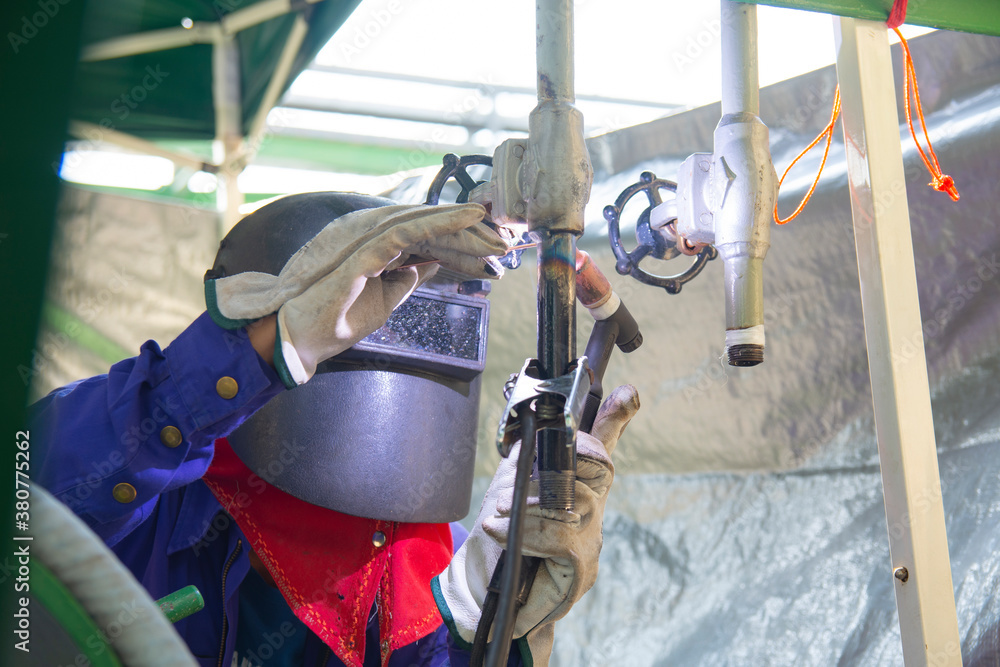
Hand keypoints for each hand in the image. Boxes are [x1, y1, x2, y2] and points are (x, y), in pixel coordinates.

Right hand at [205, 203, 505, 386]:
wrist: (301, 341)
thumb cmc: (336, 320)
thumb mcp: (384, 301)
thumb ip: (405, 279)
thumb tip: (429, 265)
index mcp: (380, 250)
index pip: (428, 240)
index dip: (462, 245)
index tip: (495, 253)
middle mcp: (374, 238)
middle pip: (429, 228)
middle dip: (468, 234)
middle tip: (505, 238)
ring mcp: (366, 241)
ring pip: (422, 223)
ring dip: (459, 222)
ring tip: (492, 221)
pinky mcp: (361, 253)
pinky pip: (406, 232)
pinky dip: (437, 223)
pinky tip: (465, 219)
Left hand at [432, 385, 640, 665]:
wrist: (485, 591)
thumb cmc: (500, 533)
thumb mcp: (509, 482)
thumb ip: (528, 449)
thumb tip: (531, 407)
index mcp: (576, 480)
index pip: (602, 442)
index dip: (614, 417)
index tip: (628, 393)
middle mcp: (591, 504)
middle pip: (598, 466)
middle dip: (571, 458)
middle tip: (520, 473)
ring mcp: (591, 535)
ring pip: (576, 502)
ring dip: (531, 504)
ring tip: (497, 512)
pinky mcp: (581, 565)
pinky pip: (560, 537)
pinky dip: (528, 532)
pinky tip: (500, 532)